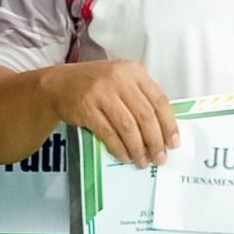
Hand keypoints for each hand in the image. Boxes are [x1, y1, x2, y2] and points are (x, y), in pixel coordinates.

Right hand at [43, 59, 180, 164]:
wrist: (59, 84)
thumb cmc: (96, 84)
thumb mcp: (122, 80)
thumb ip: (141, 97)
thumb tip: (163, 131)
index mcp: (134, 71)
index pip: (159, 100)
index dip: (169, 124)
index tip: (173, 143)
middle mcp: (119, 79)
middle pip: (145, 116)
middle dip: (155, 141)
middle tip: (160, 158)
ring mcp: (102, 93)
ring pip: (128, 127)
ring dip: (138, 148)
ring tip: (142, 162)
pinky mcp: (87, 108)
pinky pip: (108, 133)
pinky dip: (119, 148)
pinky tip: (125, 157)